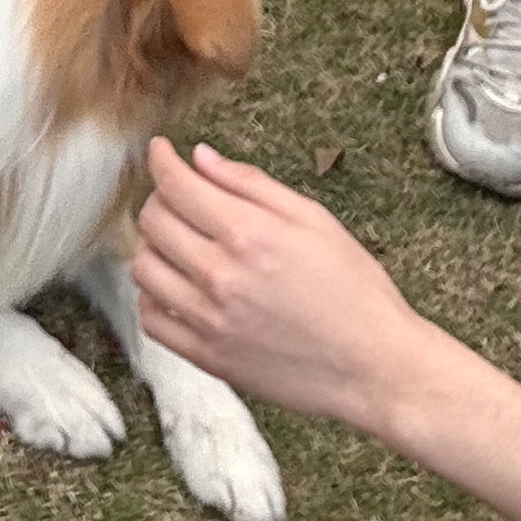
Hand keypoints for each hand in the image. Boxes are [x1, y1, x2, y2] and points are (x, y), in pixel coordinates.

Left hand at [133, 136, 426, 432]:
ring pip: (144, 268)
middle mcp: (220, 275)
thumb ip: (252, 185)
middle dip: (160, 199)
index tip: (162, 152)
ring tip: (180, 244)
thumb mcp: (315, 221)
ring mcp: (209, 320)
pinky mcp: (208, 358)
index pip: (175, 184)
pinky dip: (155, 297)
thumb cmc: (355, 290)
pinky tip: (179, 288)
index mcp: (249, 234)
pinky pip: (152, 320)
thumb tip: (201, 157)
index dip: (160, 159)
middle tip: (181, 199)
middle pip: (152, 221)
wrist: (376, 368)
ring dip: (154, 247)